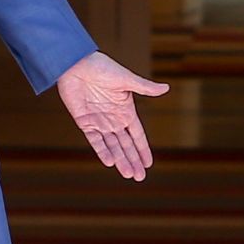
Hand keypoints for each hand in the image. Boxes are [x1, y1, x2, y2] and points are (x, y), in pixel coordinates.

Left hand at [56, 51, 166, 180]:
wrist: (76, 65)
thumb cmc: (102, 67)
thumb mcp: (126, 79)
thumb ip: (144, 87)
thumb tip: (166, 88)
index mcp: (126, 110)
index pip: (137, 134)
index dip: (143, 149)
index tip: (149, 164)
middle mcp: (114, 119)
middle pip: (126, 145)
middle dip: (133, 161)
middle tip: (140, 178)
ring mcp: (99, 122)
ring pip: (112, 146)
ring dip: (120, 160)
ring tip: (128, 174)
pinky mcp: (85, 123)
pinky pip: (95, 141)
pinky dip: (103, 151)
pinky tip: (110, 163)